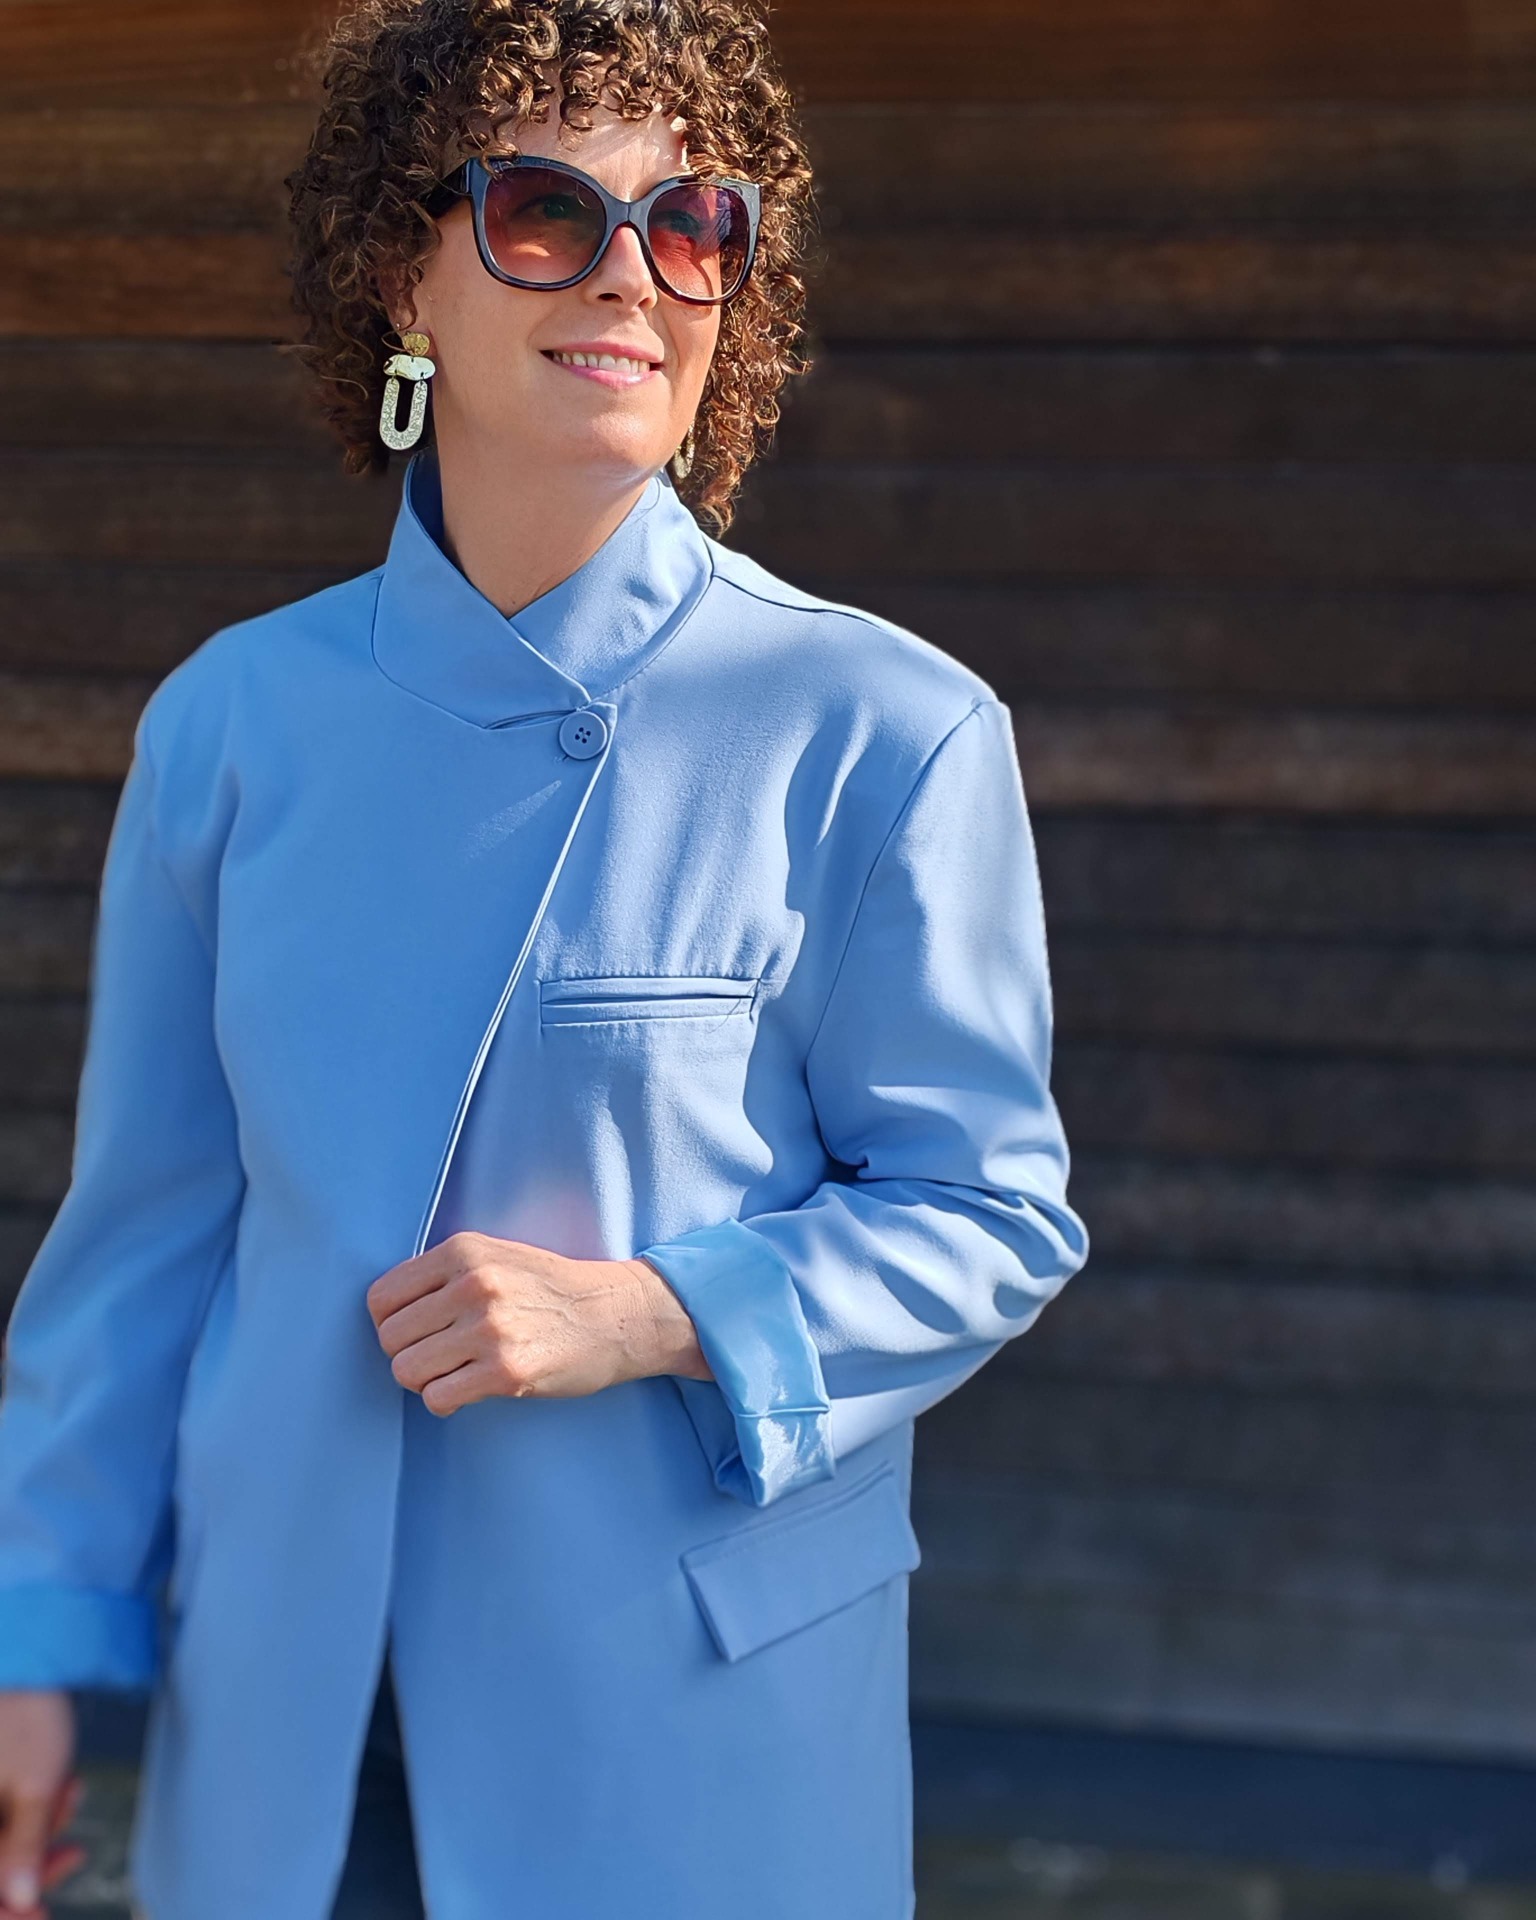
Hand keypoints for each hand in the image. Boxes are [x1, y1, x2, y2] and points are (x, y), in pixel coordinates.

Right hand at [0, 1690, 87, 1915]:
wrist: (30, 1650)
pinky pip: (4, 1814)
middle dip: (30, 1865)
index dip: (6, 1910)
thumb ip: (24, 1850)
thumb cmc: (25, 1710)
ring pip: (0, 1840)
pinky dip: (35, 1811)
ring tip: (71, 1794)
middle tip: (72, 1857)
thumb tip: (24, 1902)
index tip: (41, 1916)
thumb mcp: (33, 1788)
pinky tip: (64, 1787)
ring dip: (39, 1831)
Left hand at [366, 1231, 713, 1413]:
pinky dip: (445, 1401)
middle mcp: (473, 1285)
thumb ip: (443, 1272)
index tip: (414, 1332)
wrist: (615, 1315)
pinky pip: (437, 1398)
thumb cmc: (552, 1289)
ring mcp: (489, 1329)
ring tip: (453, 1373)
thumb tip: (385, 1310)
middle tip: (438, 1356)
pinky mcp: (505, 1371)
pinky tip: (467, 1390)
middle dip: (407, 1354)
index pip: (381, 1298)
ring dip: (424, 1380)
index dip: (389, 1322)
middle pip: (390, 1338)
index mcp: (463, 1252)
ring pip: (407, 1371)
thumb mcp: (496, 1255)